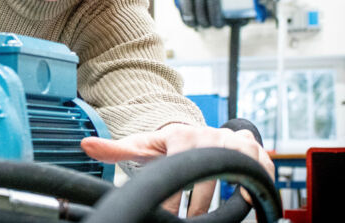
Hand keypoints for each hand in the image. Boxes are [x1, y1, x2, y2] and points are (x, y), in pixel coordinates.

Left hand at [81, 124, 274, 216]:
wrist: (200, 130)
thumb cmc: (169, 144)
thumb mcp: (144, 145)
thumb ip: (115, 149)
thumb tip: (84, 144)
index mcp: (183, 136)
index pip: (176, 175)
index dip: (170, 202)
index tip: (162, 216)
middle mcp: (211, 137)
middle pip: (204, 186)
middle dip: (193, 210)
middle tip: (184, 222)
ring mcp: (235, 143)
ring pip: (233, 181)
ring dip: (222, 205)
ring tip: (209, 219)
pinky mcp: (255, 151)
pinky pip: (260, 174)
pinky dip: (254, 189)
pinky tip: (245, 202)